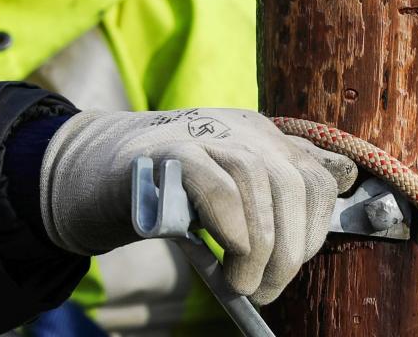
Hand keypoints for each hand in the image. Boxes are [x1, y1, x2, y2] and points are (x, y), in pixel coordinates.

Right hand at [39, 108, 356, 303]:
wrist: (88, 174)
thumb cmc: (164, 193)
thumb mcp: (228, 191)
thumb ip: (271, 193)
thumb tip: (328, 201)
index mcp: (259, 135)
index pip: (315, 176)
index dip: (314, 229)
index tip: (294, 265)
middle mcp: (238, 128)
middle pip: (291, 182)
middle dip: (290, 249)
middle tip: (265, 289)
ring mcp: (200, 133)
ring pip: (257, 180)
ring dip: (260, 246)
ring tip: (241, 283)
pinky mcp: (166, 150)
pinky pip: (217, 184)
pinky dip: (232, 226)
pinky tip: (225, 256)